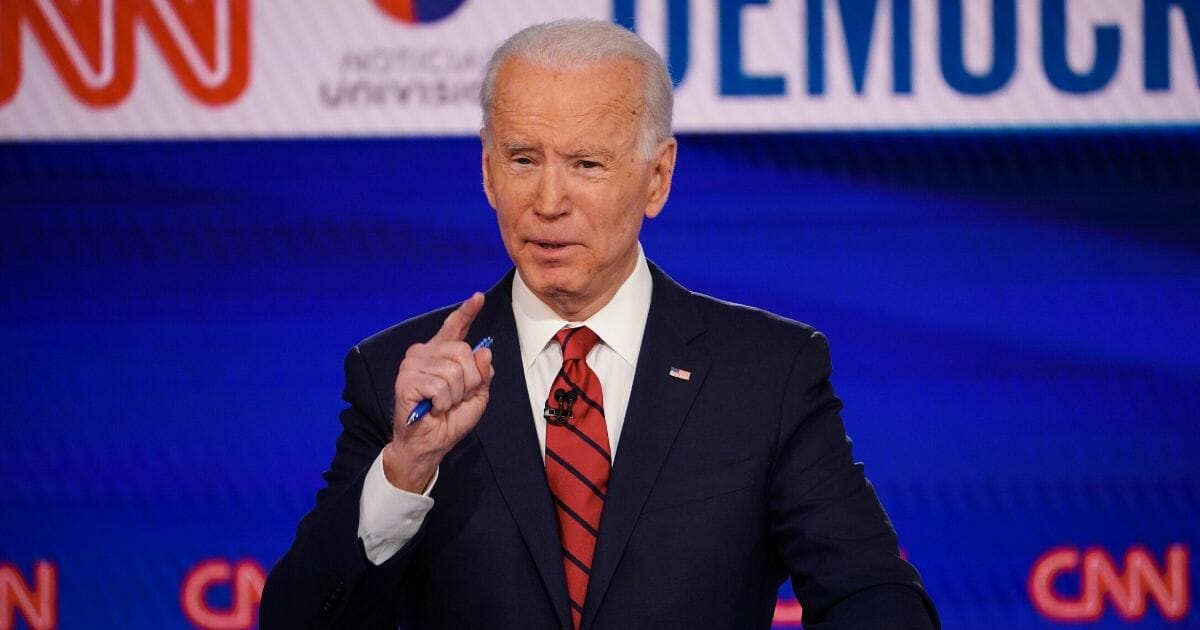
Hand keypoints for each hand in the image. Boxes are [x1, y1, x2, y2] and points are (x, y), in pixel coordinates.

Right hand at [381, 292, 493, 491]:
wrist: (429, 444)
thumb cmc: (449, 420)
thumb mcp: (477, 395)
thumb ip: (483, 373)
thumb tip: (484, 351)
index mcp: (442, 354)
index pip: (455, 328)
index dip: (467, 312)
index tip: (478, 297)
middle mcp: (425, 353)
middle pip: (463, 352)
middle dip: (469, 380)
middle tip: (456, 398)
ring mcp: (413, 365)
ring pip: (453, 371)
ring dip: (455, 395)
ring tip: (442, 404)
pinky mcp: (406, 380)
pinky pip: (440, 385)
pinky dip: (443, 401)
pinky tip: (433, 407)